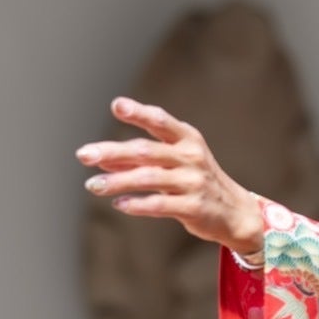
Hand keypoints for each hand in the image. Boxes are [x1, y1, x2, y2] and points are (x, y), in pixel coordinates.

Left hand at [77, 96, 264, 257]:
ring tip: (92, 185)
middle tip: (84, 155)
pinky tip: (119, 204)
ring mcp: (193, 182)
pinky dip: (137, 203)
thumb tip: (102, 158)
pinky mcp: (194, 207)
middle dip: (112, 152)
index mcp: (187, 138)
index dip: (139, 113)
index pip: (160, 121)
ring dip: (117, 181)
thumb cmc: (196, 181)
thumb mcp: (174, 162)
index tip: (116, 106)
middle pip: (146, 150)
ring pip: (149, 178)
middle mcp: (191, 156)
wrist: (234, 212)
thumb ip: (141, 158)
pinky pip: (160, 204)